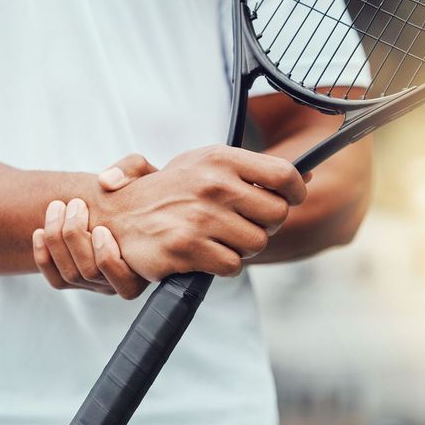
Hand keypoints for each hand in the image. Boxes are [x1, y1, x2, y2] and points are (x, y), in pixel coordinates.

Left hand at [32, 155, 156, 298]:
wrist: (125, 203)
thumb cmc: (139, 190)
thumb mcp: (145, 173)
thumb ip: (133, 168)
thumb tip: (105, 182)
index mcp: (147, 263)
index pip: (126, 285)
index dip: (108, 260)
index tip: (100, 228)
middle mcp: (123, 279)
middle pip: (91, 275)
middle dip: (76, 238)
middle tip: (75, 205)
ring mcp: (98, 282)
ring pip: (71, 276)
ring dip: (57, 241)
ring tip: (57, 207)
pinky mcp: (77, 278)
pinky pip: (56, 280)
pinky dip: (44, 258)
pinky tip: (39, 231)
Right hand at [89, 145, 307, 281]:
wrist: (116, 216)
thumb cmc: (166, 193)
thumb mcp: (203, 165)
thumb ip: (250, 170)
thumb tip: (308, 175)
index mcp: (220, 159)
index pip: (284, 175)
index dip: (295, 192)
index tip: (289, 200)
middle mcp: (213, 185)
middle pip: (277, 216)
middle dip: (264, 225)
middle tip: (240, 225)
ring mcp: (201, 217)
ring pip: (256, 244)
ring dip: (241, 247)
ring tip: (217, 239)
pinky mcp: (188, 248)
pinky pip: (232, 265)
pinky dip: (221, 265)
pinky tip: (203, 254)